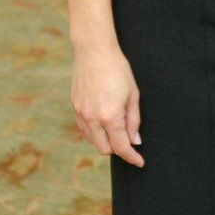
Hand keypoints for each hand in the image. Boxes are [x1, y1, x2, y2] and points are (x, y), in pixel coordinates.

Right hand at [71, 44, 143, 166]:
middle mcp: (93, 119)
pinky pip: (84, 129)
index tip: (140, 162)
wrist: (94, 52)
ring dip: (105, 141)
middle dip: (118, 149)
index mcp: (110, 116)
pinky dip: (94, 131)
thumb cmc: (118, 70)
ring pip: (93, 141)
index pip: (121, 147)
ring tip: (116, 128)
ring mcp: (81, 114)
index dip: (132, 157)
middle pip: (105, 149)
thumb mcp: (133, 95)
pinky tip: (103, 122)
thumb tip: (135, 141)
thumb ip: (134, 121)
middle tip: (129, 141)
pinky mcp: (75, 108)